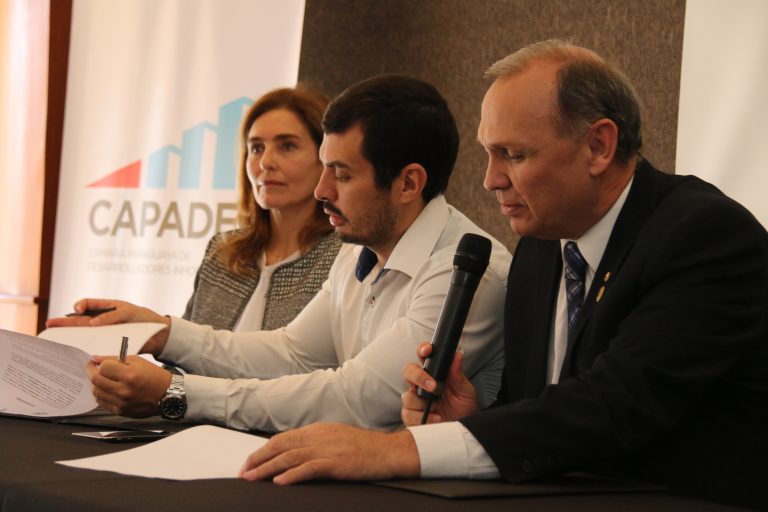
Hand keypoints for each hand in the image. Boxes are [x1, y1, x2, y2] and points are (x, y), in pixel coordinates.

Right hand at [47, 298, 170, 355]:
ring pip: (85, 335)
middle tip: (50, 324)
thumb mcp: (129, 313)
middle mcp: (102, 321)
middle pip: (80, 320)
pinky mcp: (108, 344)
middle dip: (65, 322)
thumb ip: (112, 316)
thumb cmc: (145, 319)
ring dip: (72, 338)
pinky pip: (95, 346)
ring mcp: (104, 333)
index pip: (88, 305)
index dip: (81, 306)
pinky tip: (76, 353)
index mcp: (107, 308)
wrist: (159, 335)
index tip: (77, 309)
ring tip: (57, 340)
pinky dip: (85, 349)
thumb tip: (92, 323)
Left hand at [86, 355, 171, 417]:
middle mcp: (124, 390)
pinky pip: (102, 402)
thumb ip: (115, 359)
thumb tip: (96, 359)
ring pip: (96, 392)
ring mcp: (121, 402)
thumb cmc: (154, 376)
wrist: (167, 395)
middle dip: (91, 371)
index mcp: (129, 375)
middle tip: (92, 368)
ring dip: (95, 384)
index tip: (96, 361)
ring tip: (101, 379)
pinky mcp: (120, 411)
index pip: (103, 367)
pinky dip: (101, 394)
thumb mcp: (137, 361)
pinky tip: (106, 389)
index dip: (98, 363)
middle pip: (96, 380)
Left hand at [240, 423, 419, 484]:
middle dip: (259, 459)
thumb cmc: (365, 448)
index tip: (251, 461)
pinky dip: (292, 475)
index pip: (284, 438)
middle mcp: (319, 436)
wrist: (389, 452)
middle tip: (244, 471)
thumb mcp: (337, 438)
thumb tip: (295, 453)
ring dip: (268, 468)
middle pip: (282, 446)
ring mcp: (327, 449)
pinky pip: (309, 469)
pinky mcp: (336, 463)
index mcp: (319, 430)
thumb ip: (317, 442)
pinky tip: (279, 482)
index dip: (264, 450)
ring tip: (253, 478)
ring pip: (290, 457)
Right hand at [401, 342, 479, 424]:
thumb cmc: (464, 408)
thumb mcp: (465, 390)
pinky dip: (422, 418)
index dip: (422, 350)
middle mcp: (421, 384)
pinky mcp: (411, 416)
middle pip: (408, 372)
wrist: (463, 429)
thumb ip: (458, 374)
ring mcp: (415, 400)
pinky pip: (408, 414)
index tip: (427, 351)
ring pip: (407, 396)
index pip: (423, 355)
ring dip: (423, 403)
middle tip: (432, 386)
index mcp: (434, 373)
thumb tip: (457, 355)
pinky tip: (436, 419)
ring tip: (439, 408)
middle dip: (418, 376)